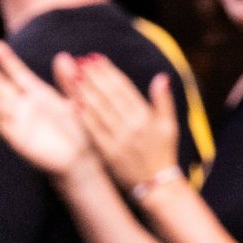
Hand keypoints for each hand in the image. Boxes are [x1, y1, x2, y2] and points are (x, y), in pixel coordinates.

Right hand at [0, 42, 89, 176]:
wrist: (82, 159)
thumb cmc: (81, 129)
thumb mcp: (77, 99)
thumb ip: (68, 80)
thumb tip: (62, 56)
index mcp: (37, 94)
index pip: (16, 73)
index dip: (5, 59)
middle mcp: (23, 106)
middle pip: (0, 85)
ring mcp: (19, 123)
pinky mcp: (19, 140)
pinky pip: (5, 127)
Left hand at [58, 53, 180, 190]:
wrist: (156, 184)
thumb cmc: (163, 152)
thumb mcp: (169, 126)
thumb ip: (163, 101)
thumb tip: (161, 77)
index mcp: (146, 117)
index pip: (124, 88)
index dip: (109, 72)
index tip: (95, 57)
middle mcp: (132, 126)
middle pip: (110, 96)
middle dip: (94, 77)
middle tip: (79, 61)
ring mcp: (119, 140)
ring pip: (100, 111)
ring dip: (86, 92)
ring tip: (73, 76)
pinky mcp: (107, 153)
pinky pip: (93, 132)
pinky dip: (84, 117)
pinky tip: (73, 103)